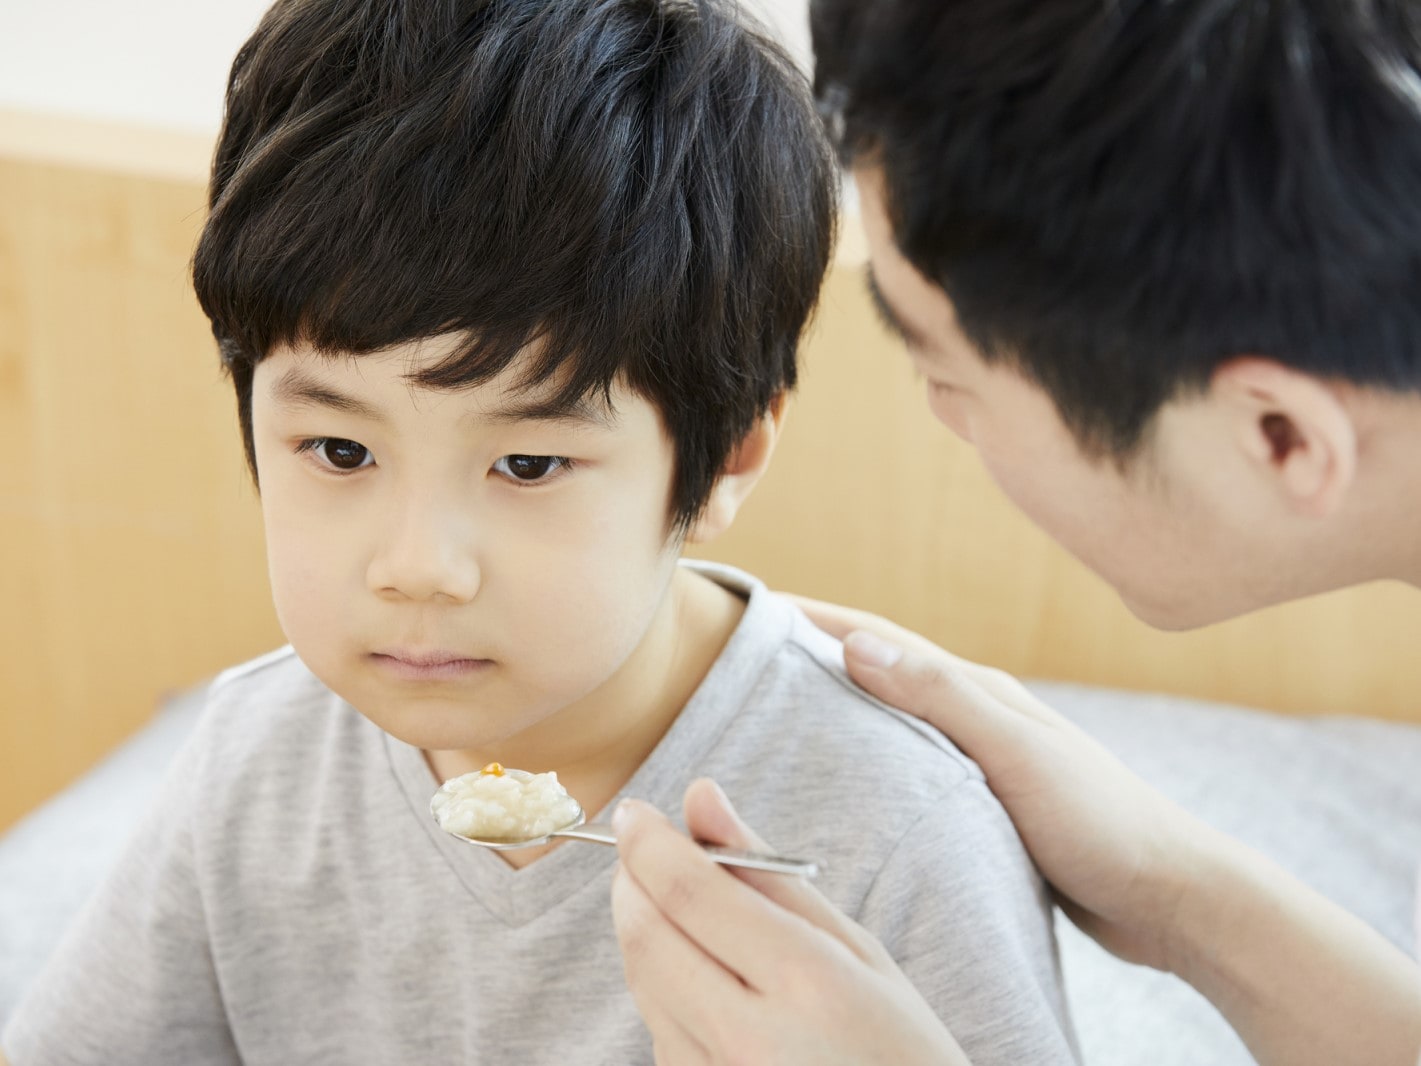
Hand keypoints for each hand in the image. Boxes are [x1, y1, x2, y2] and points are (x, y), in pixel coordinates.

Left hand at [611, 779, 970, 1065]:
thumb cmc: (898, 1046)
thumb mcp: (855, 950)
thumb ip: (769, 872)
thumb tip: (700, 796)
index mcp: (808, 982)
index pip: (691, 893)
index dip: (648, 843)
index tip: (634, 812)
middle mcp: (750, 1037)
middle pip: (647, 936)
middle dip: (631, 880)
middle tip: (642, 850)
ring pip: (642, 982)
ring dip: (643, 929)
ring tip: (683, 910)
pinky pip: (657, 1027)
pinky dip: (662, 984)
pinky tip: (701, 974)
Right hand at [791, 596, 1420, 1065]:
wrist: (1172, 897)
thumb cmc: (1101, 822)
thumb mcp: (1015, 753)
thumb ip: (940, 696)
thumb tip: (854, 642)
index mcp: (981, 691)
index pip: (882, 638)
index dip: (818, 619)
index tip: (754, 608)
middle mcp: (979, 714)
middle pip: (882, 670)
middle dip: (819, 652)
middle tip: (749, 657)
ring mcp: (984, 759)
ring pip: (894, 720)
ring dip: (842, 704)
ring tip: (781, 712)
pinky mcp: (987, 805)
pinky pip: (910, 768)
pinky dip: (870, 758)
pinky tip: (850, 782)